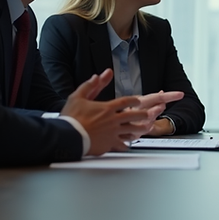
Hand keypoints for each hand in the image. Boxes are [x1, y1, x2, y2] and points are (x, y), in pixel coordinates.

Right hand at [61, 70, 183, 154]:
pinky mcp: (109, 144)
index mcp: (107, 108)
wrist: (68, 136)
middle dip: (144, 113)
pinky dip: (127, 144)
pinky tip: (130, 144)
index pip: (125, 101)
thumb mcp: (78, 96)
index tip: (138, 101)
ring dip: (142, 128)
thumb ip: (91, 85)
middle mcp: (113, 120)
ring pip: (133, 130)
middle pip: (134, 115)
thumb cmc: (71, 118)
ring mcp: (113, 133)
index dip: (133, 100)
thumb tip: (99, 75)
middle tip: (150, 113)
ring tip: (148, 127)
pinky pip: (122, 144)